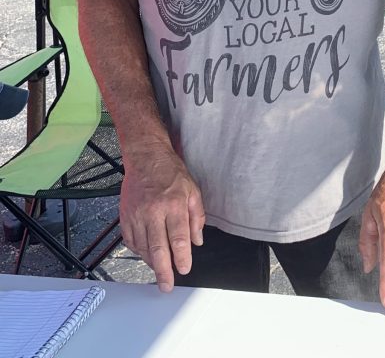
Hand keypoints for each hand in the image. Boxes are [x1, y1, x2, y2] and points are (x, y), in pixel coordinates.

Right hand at [119, 146, 204, 291]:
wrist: (146, 158)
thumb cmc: (171, 173)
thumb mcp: (192, 190)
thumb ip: (197, 216)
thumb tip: (197, 241)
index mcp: (173, 204)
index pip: (178, 238)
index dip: (182, 257)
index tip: (184, 269)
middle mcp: (154, 211)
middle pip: (158, 248)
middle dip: (164, 271)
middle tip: (167, 286)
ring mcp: (137, 215)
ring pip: (144, 248)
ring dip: (152, 263)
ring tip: (160, 272)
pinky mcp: (125, 217)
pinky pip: (132, 242)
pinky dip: (140, 252)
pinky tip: (147, 256)